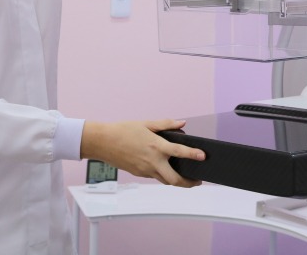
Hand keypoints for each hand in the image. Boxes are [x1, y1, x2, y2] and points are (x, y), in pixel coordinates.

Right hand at [80, 119, 205, 186]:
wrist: (103, 142)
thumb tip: (182, 123)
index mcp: (156, 146)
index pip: (180, 152)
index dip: (193, 154)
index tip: (203, 156)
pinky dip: (163, 175)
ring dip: (176, 181)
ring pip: (165, 181)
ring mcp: (145, 170)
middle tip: (197, 181)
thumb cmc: (123, 131)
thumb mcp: (146, 124)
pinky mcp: (139, 173)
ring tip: (186, 177)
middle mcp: (152, 161)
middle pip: (174, 180)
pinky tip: (166, 169)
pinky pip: (155, 177)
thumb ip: (166, 124)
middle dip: (188, 183)